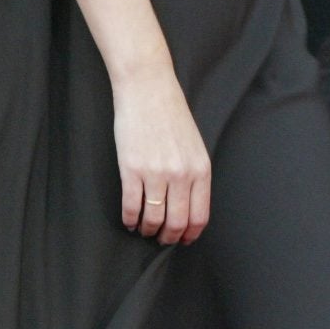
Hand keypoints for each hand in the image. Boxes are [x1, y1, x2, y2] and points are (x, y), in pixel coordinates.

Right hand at [112, 62, 210, 244]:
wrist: (148, 89)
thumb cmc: (171, 114)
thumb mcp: (194, 145)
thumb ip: (195, 175)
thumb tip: (189, 206)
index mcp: (200, 169)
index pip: (199, 216)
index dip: (190, 234)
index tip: (182, 240)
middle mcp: (181, 175)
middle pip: (177, 223)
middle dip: (168, 237)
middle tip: (161, 239)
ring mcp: (156, 173)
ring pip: (153, 219)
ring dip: (148, 230)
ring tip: (144, 228)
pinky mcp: (131, 169)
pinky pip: (131, 206)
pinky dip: (130, 219)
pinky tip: (129, 219)